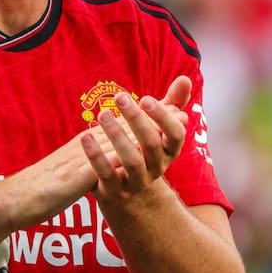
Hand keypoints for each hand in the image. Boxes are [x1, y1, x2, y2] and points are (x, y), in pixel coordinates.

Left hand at [80, 76, 191, 204]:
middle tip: (120, 97)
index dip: (163, 117)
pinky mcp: (114, 191)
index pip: (175, 134)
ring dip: (116, 136)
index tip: (145, 98)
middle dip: (136, 119)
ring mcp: (136, 182)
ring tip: (102, 114)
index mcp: (169, 151)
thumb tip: (185, 78)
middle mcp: (156, 168)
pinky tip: (85, 136)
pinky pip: (107, 175)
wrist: (129, 194)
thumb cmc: (144, 151)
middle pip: (151, 144)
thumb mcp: (159, 128)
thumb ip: (172, 103)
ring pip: (131, 160)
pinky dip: (96, 156)